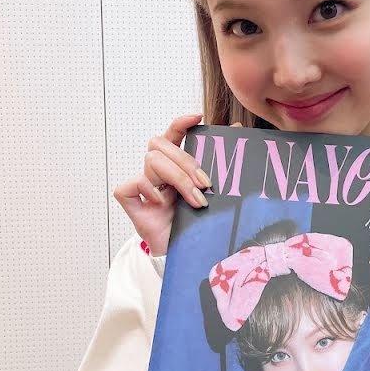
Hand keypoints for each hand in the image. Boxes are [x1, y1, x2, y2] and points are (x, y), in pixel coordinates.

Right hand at [112, 114, 240, 254]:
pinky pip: (130, 185)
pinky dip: (147, 190)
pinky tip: (162, 203)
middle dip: (186, 162)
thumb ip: (221, 163)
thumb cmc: (195, 222)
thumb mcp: (211, 192)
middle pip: (160, 145)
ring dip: (178, 179)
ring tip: (196, 201)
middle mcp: (156, 172)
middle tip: (206, 184)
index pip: (171, 134)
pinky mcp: (131, 202)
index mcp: (173, 165)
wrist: (184, 253)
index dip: (180, 123)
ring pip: (151, 160)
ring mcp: (143, 186)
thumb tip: (239, 130)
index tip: (198, 117)